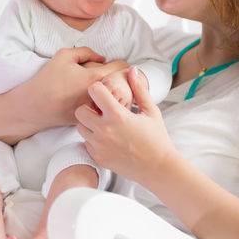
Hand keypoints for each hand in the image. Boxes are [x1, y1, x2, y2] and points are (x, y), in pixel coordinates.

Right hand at [17, 48, 127, 125]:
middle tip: (110, 77)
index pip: (123, 68)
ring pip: (117, 99)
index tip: (115, 64)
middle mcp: (100, 96)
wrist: (34, 106)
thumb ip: (88, 52)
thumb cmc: (48, 79)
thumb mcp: (65, 55)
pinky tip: (94, 100)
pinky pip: (106, 109)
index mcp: (95, 78)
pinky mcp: (92, 120)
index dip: (121, 64)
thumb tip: (103, 58)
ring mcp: (96, 110)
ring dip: (114, 93)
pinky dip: (104, 104)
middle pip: (124, 84)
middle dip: (120, 79)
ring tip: (103, 89)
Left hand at [75, 67, 174, 181]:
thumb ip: (139, 89)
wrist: (158, 168)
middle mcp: (104, 130)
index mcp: (117, 116)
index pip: (94, 91)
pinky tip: (107, 138)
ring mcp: (99, 146)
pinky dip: (92, 139)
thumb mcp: (151, 111)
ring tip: (104, 124)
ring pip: (80, 127)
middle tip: (101, 110)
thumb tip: (132, 70)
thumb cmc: (157, 138)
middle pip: (80, 110)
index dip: (99, 90)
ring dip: (89, 123)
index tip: (106, 94)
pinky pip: (86, 142)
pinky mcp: (98, 157)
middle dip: (89, 107)